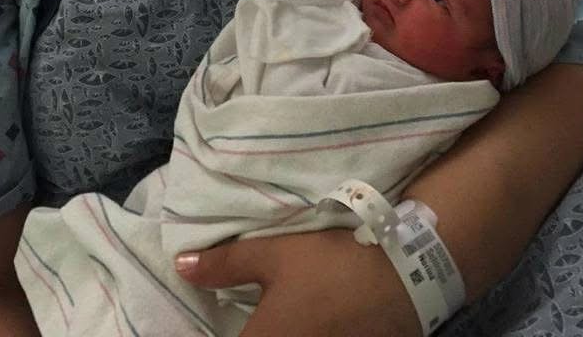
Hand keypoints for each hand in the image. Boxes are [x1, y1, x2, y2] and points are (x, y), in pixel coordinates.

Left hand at [176, 229, 421, 336]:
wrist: (402, 276)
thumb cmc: (330, 262)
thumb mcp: (274, 254)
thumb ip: (225, 264)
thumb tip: (181, 266)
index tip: (229, 324)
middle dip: (249, 334)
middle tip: (251, 320)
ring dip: (272, 335)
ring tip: (280, 319)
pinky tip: (305, 325)